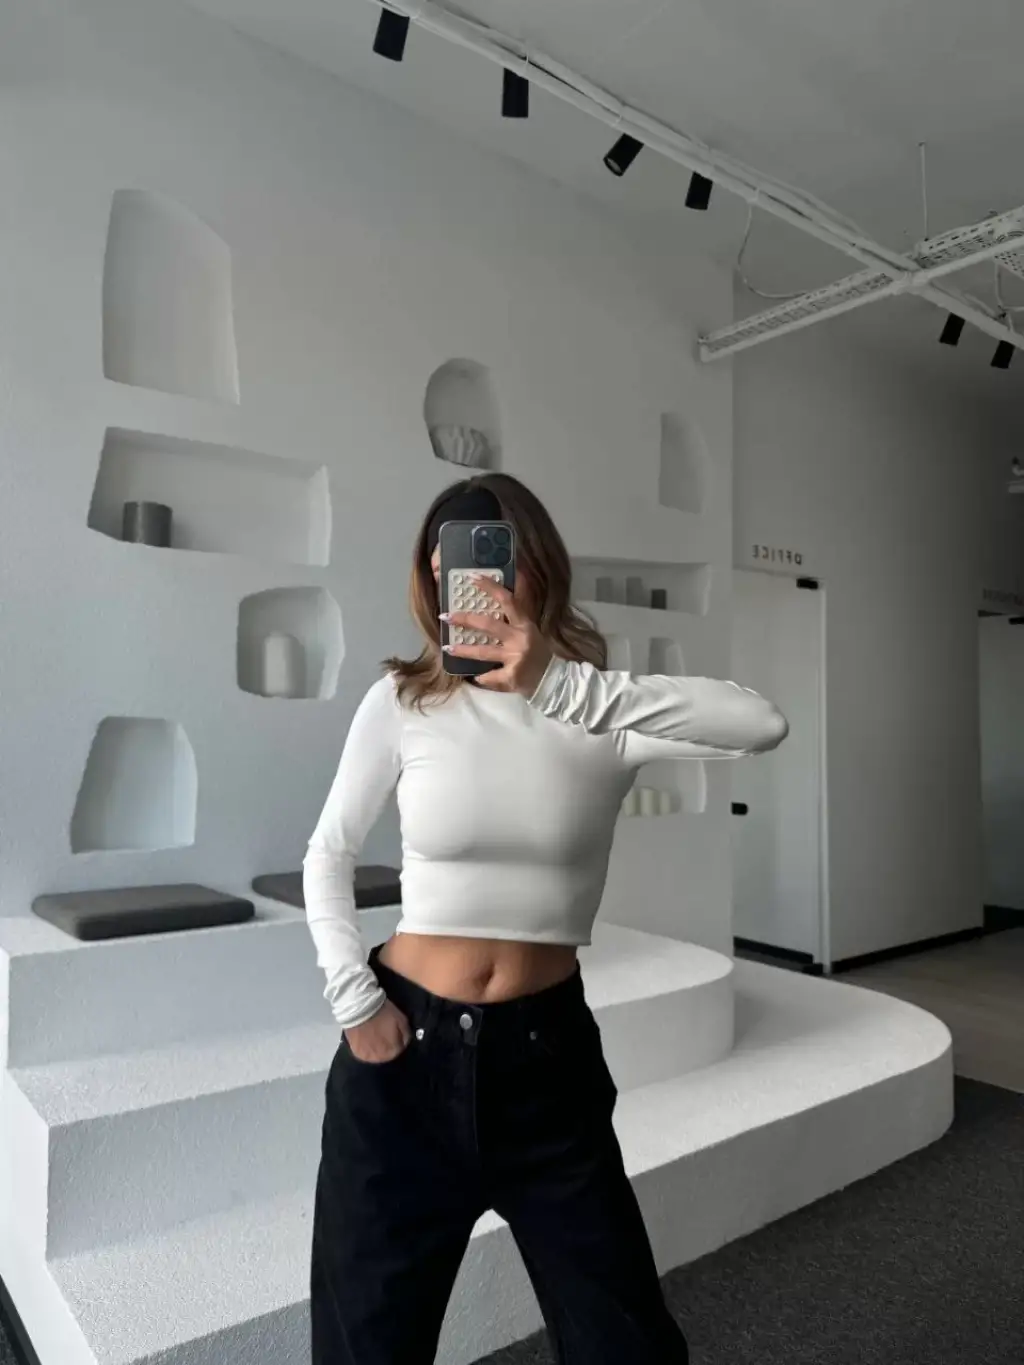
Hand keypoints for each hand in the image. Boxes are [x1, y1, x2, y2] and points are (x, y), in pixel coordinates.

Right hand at [344, 998, 411, 1062]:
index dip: (398, 1041)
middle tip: (384, 1033)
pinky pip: (364, 1052)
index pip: (398, 1050)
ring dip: (376, 1047)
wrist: (360, 1008)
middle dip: (387, 1045)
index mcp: (392, 1051)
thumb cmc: (383, 1013)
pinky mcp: (356, 1052)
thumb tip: (405, 1042)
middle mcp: (379, 1058)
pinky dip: (366, 1047)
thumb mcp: (402, 1020)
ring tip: (374, 1035)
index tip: (395, 1033)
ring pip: (375, 1055)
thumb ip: (405, 1035)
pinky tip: (366, 1038)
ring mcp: (366, 1056)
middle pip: (386, 1054)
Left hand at [441, 576, 551, 695]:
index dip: (490, 587)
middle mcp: (519, 638)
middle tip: (446, 616)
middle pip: (488, 625)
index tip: (472, 578)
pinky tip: (478, 677)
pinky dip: (482, 677)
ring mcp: (515, 658)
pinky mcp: (511, 676)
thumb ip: (514, 617)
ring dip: (463, 650)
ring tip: (447, 648)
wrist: (553, 680)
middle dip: (465, 619)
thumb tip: (499, 595)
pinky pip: (490, 676)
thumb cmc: (538, 653)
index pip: (507, 600)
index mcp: (524, 624)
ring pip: (483, 652)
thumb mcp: (529, 631)